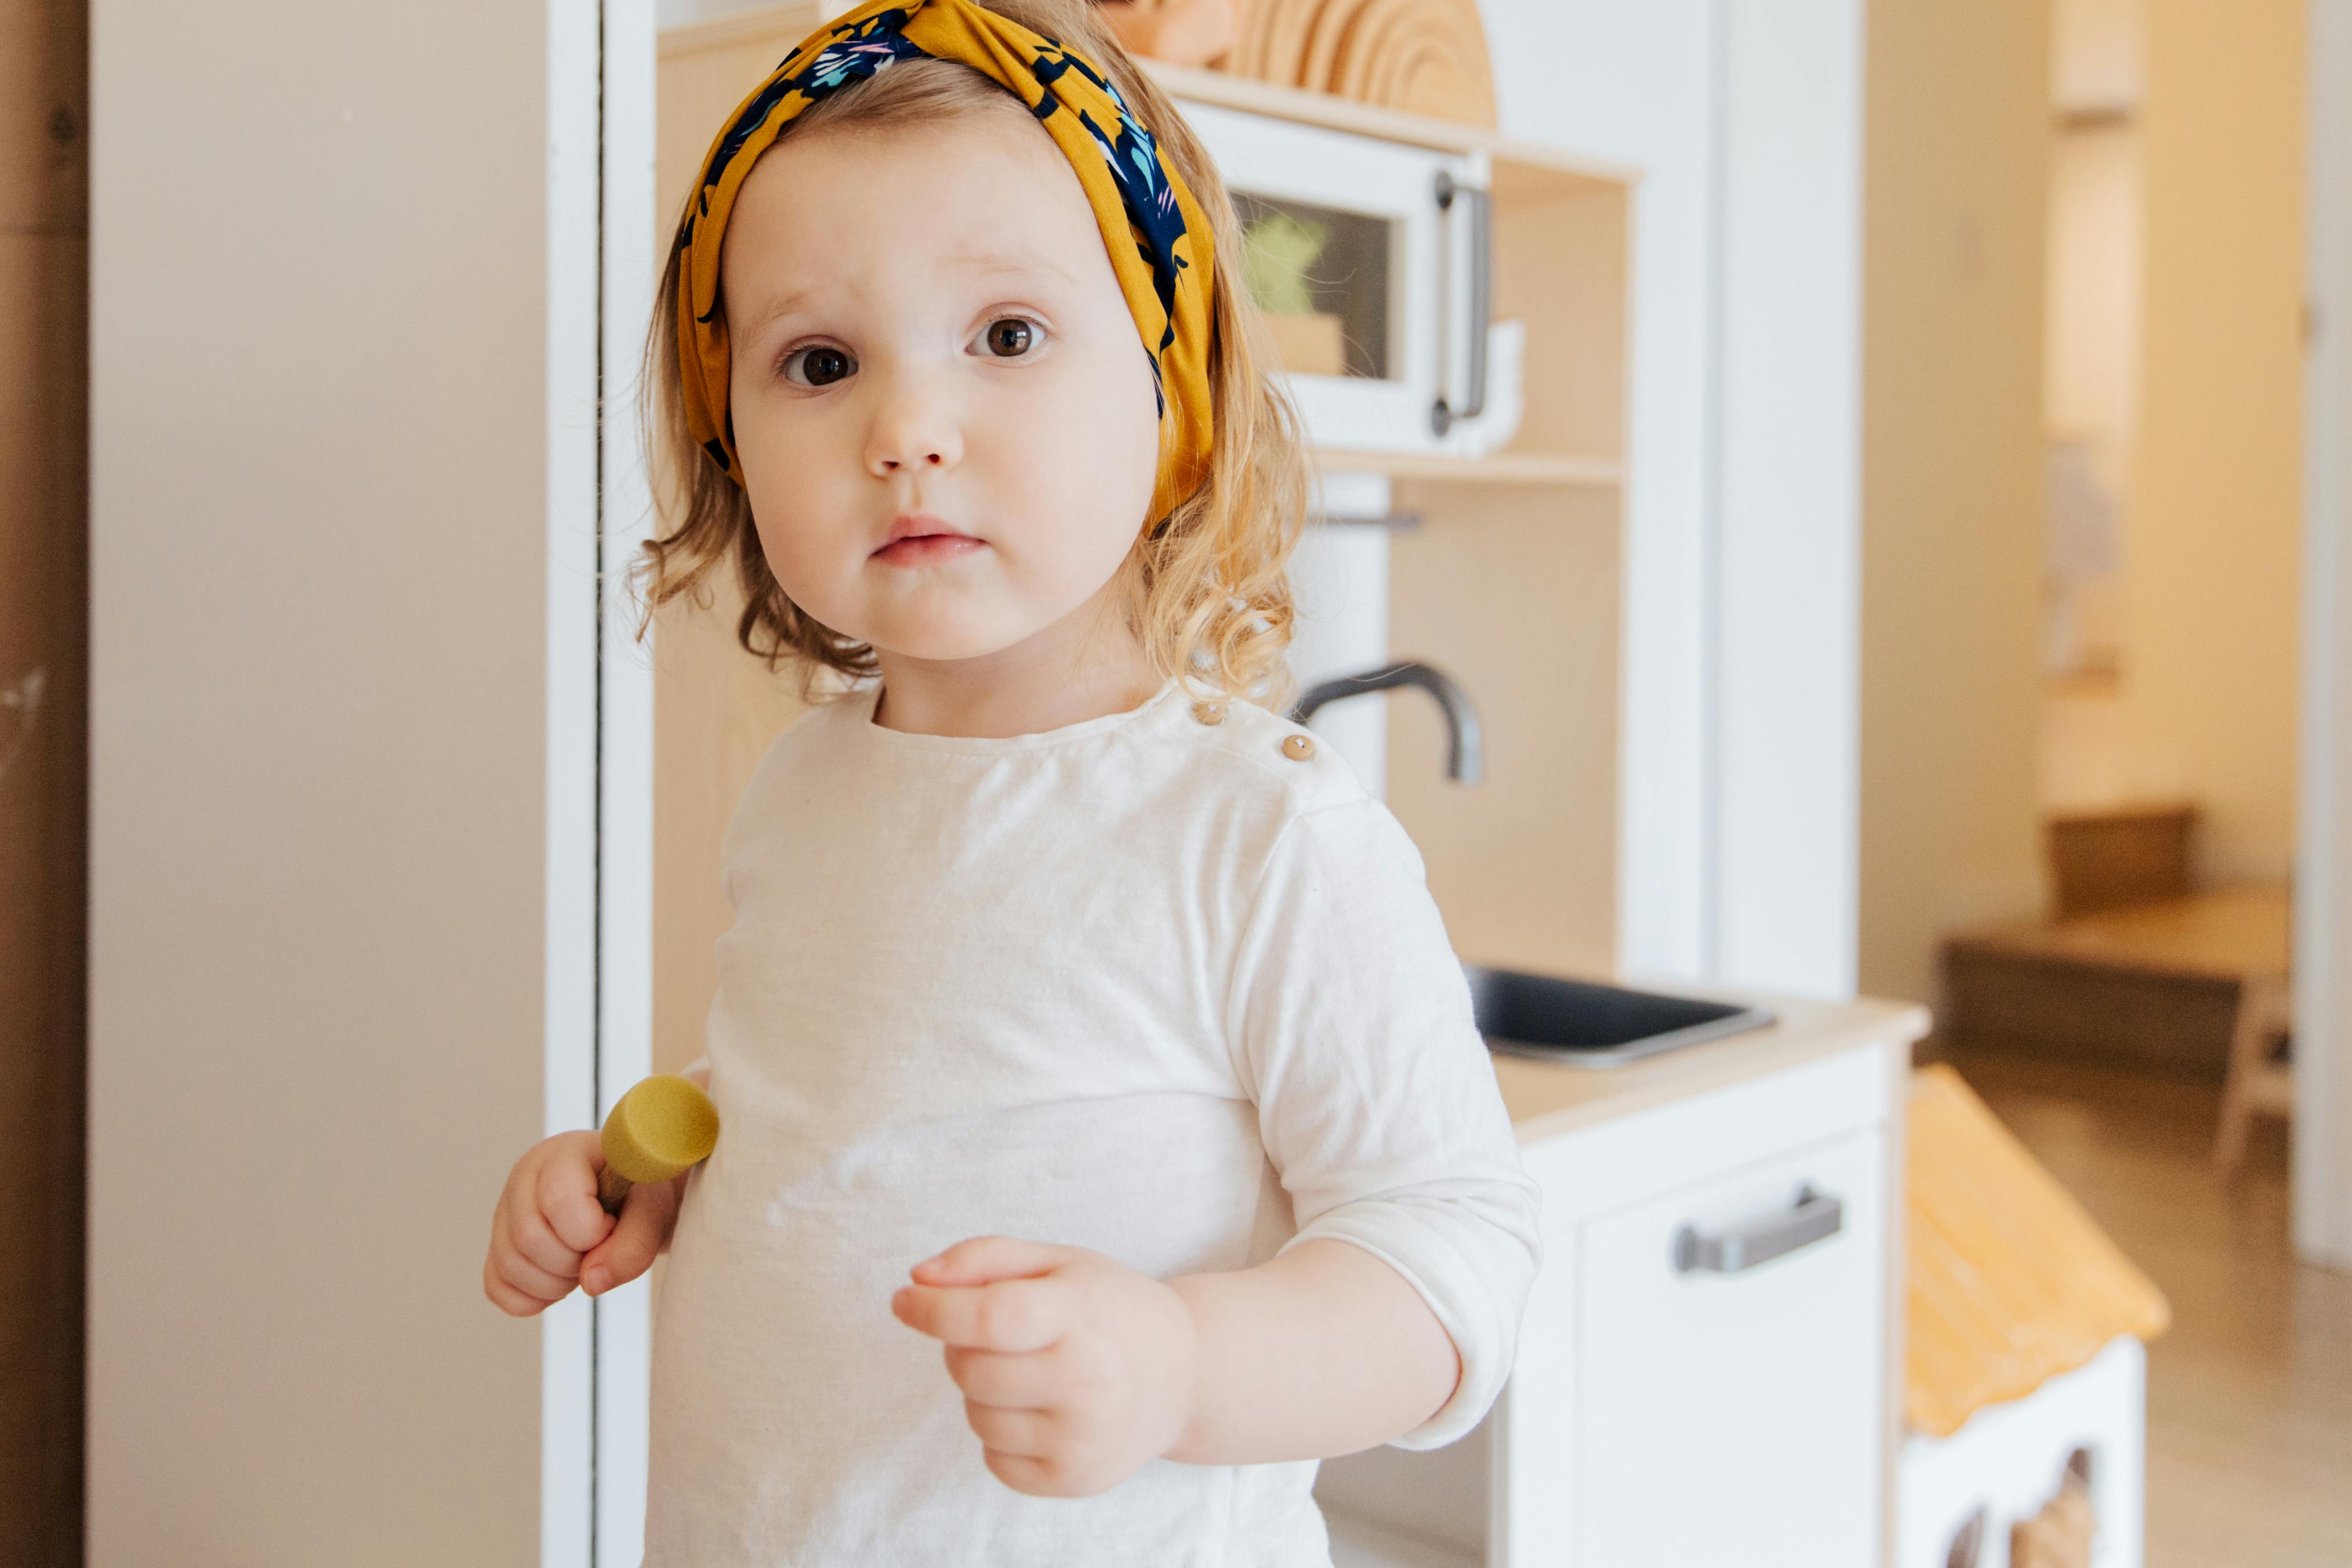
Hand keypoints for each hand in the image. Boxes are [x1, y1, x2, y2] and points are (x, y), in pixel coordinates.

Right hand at [482, 1128, 686, 1315]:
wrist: (631, 1201)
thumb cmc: (639, 1198)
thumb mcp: (652, 1212)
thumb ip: (634, 1244)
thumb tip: (591, 1282)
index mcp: (565, 1153)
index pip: (559, 1199)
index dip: (591, 1230)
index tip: (612, 1225)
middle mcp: (524, 1177)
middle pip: (530, 1238)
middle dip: (573, 1262)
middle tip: (598, 1250)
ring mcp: (505, 1212)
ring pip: (510, 1266)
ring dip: (555, 1283)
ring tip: (583, 1263)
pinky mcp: (498, 1245)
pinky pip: (498, 1289)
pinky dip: (533, 1299)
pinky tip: (561, 1281)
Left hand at [889, 1236, 1198, 1497]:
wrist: (1184, 1374)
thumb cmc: (1110, 1310)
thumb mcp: (1060, 1262)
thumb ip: (986, 1258)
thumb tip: (917, 1280)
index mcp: (1082, 1315)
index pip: (990, 1317)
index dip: (934, 1310)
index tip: (903, 1301)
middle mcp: (1088, 1380)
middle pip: (971, 1371)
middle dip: (961, 1348)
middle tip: (996, 1335)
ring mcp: (1082, 1437)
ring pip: (977, 1417)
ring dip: (982, 1392)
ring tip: (1028, 1371)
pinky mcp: (1075, 1479)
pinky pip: (994, 1459)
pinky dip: (1000, 1434)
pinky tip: (1040, 1409)